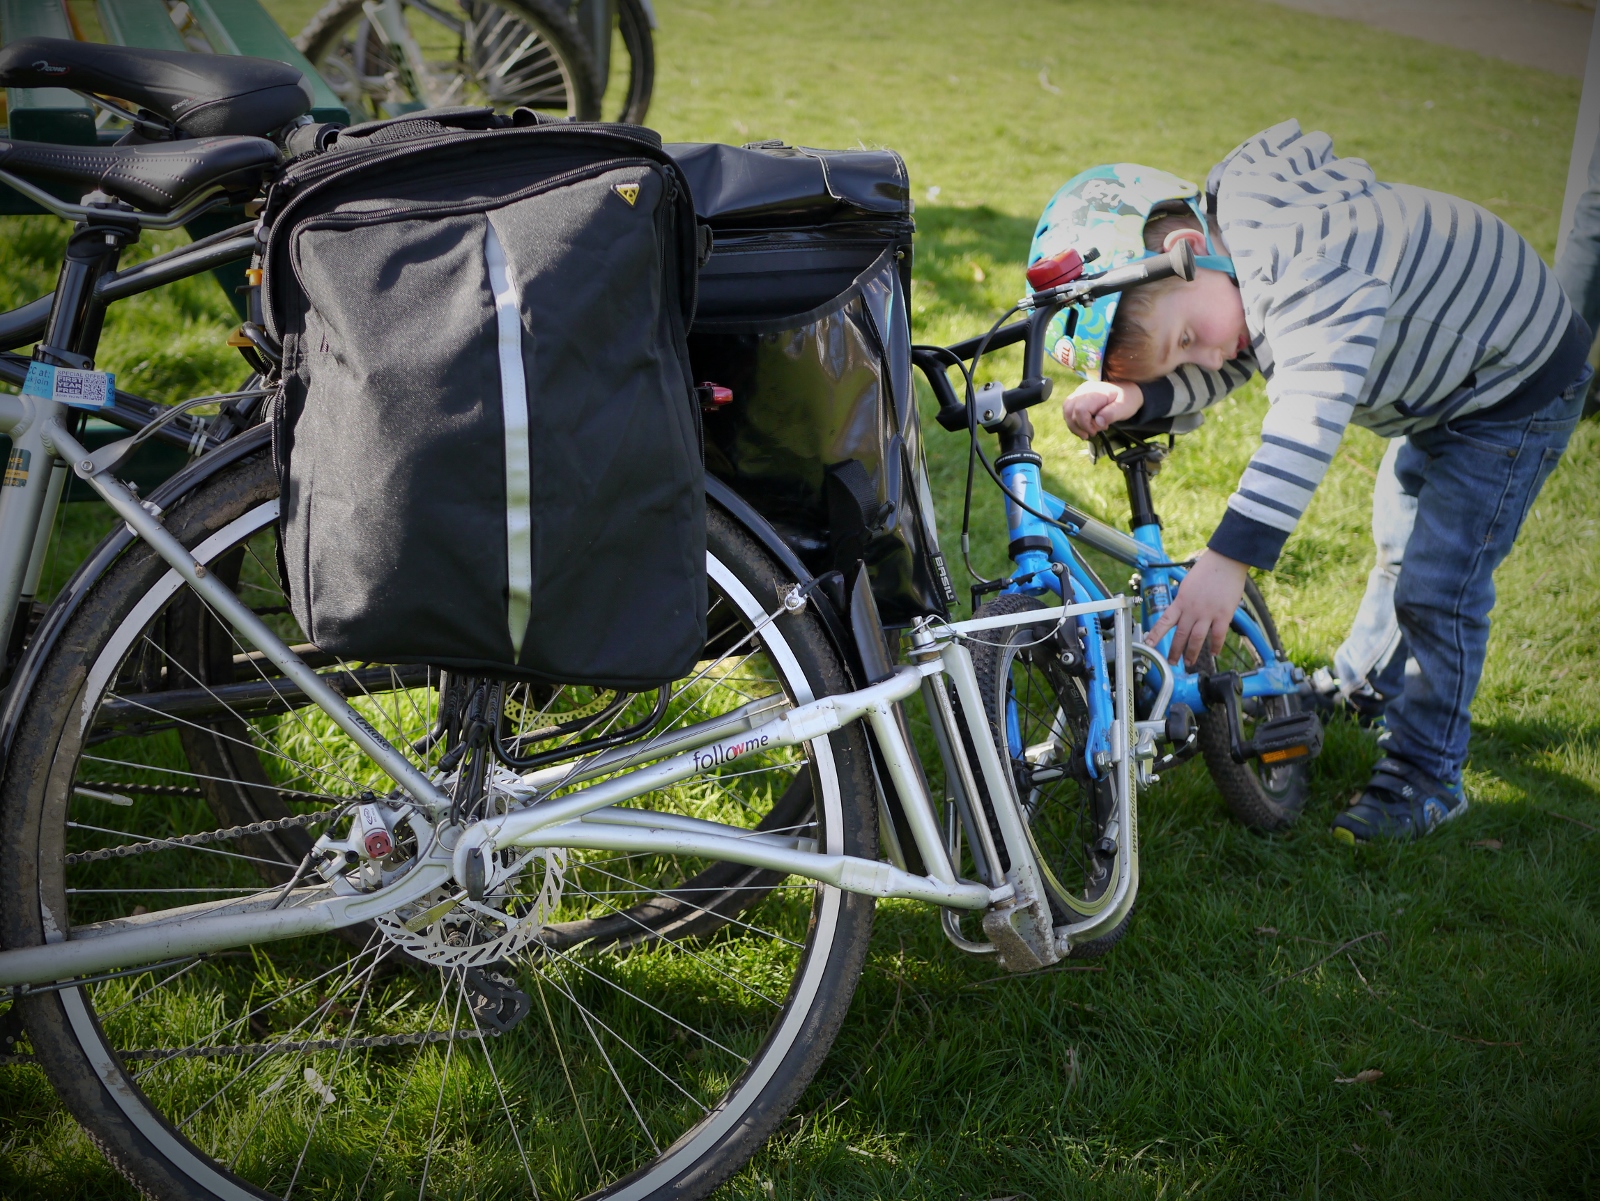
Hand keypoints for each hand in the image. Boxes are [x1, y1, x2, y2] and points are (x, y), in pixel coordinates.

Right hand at [1061, 380, 1141, 438]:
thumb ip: (1111, 414)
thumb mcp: (1124, 408)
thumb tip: (1097, 422)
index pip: (1080, 410)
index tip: (1096, 430)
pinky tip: (1083, 427)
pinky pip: (1068, 410)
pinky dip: (1073, 421)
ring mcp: (1079, 393)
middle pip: (1069, 410)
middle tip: (1092, 433)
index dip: (1085, 424)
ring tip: (1085, 433)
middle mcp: (1084, 390)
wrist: (1127, 391)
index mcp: (1095, 392)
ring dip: (1073, 425)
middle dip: (1078, 426)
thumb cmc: (1127, 400)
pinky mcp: (1078, 397)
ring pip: (1066, 410)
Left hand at [1147, 550, 1250, 667]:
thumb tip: (1182, 613)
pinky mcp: (1224, 615)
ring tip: (1189, 663)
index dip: (1155, 634)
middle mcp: (1192, 609)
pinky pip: (1218, 635)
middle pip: (1180, 635)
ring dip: (1192, 653)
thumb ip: (1184, 600)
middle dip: (1174, 651)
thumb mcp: (1187, 585)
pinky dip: (1215, 646)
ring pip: (1197, 639)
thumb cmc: (1207, 570)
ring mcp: (1208, 613)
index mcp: (1181, 601)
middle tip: (1171, 663)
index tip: (1148, 644)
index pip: (1164, 621)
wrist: (1226, 561)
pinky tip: (1213, 653)